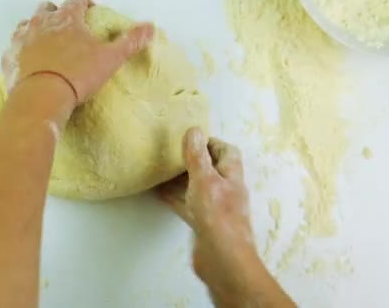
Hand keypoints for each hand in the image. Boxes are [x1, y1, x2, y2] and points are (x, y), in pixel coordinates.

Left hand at [2, 0, 154, 103]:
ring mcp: (22, 39)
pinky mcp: (9, 58)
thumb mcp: (110, 59)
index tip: (90, 12)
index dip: (84, 3)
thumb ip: (130, 42)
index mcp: (66, 18)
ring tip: (47, 46)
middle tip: (67, 30)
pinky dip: (21, 52)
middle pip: (47, 8)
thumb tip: (150, 28)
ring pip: (27, 25)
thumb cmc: (77, 75)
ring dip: (36, 30)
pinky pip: (13, 48)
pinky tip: (29, 63)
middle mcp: (41, 23)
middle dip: (57, 14)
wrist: (41, 97)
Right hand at [157, 127, 255, 282]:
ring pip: (196, 187)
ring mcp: (214, 208)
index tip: (191, 138)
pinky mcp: (202, 223)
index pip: (227, 151)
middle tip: (172, 153)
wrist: (222, 259)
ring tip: (162, 169)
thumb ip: (197, 156)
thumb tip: (194, 130)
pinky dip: (174, 197)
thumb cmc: (217, 215)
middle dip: (193, 160)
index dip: (212, 142)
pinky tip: (158, 193)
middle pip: (211, 169)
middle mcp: (225, 189)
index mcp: (231, 175)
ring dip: (182, 179)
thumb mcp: (205, 179)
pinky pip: (186, 205)